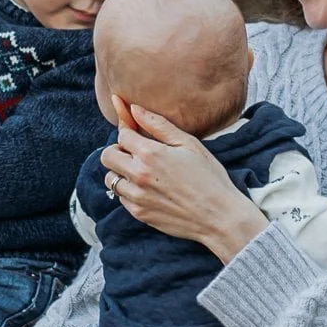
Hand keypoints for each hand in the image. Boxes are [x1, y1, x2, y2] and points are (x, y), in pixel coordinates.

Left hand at [101, 102, 266, 264]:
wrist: (219, 216)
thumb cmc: (209, 177)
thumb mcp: (188, 143)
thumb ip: (158, 125)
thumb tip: (134, 109)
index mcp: (150, 153)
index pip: (122, 134)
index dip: (128, 130)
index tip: (135, 132)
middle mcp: (138, 175)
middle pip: (108, 156)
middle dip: (119, 150)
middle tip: (136, 153)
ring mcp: (136, 196)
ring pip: (110, 178)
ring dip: (121, 172)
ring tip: (142, 171)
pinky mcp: (139, 213)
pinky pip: (120, 197)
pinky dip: (128, 191)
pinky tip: (148, 188)